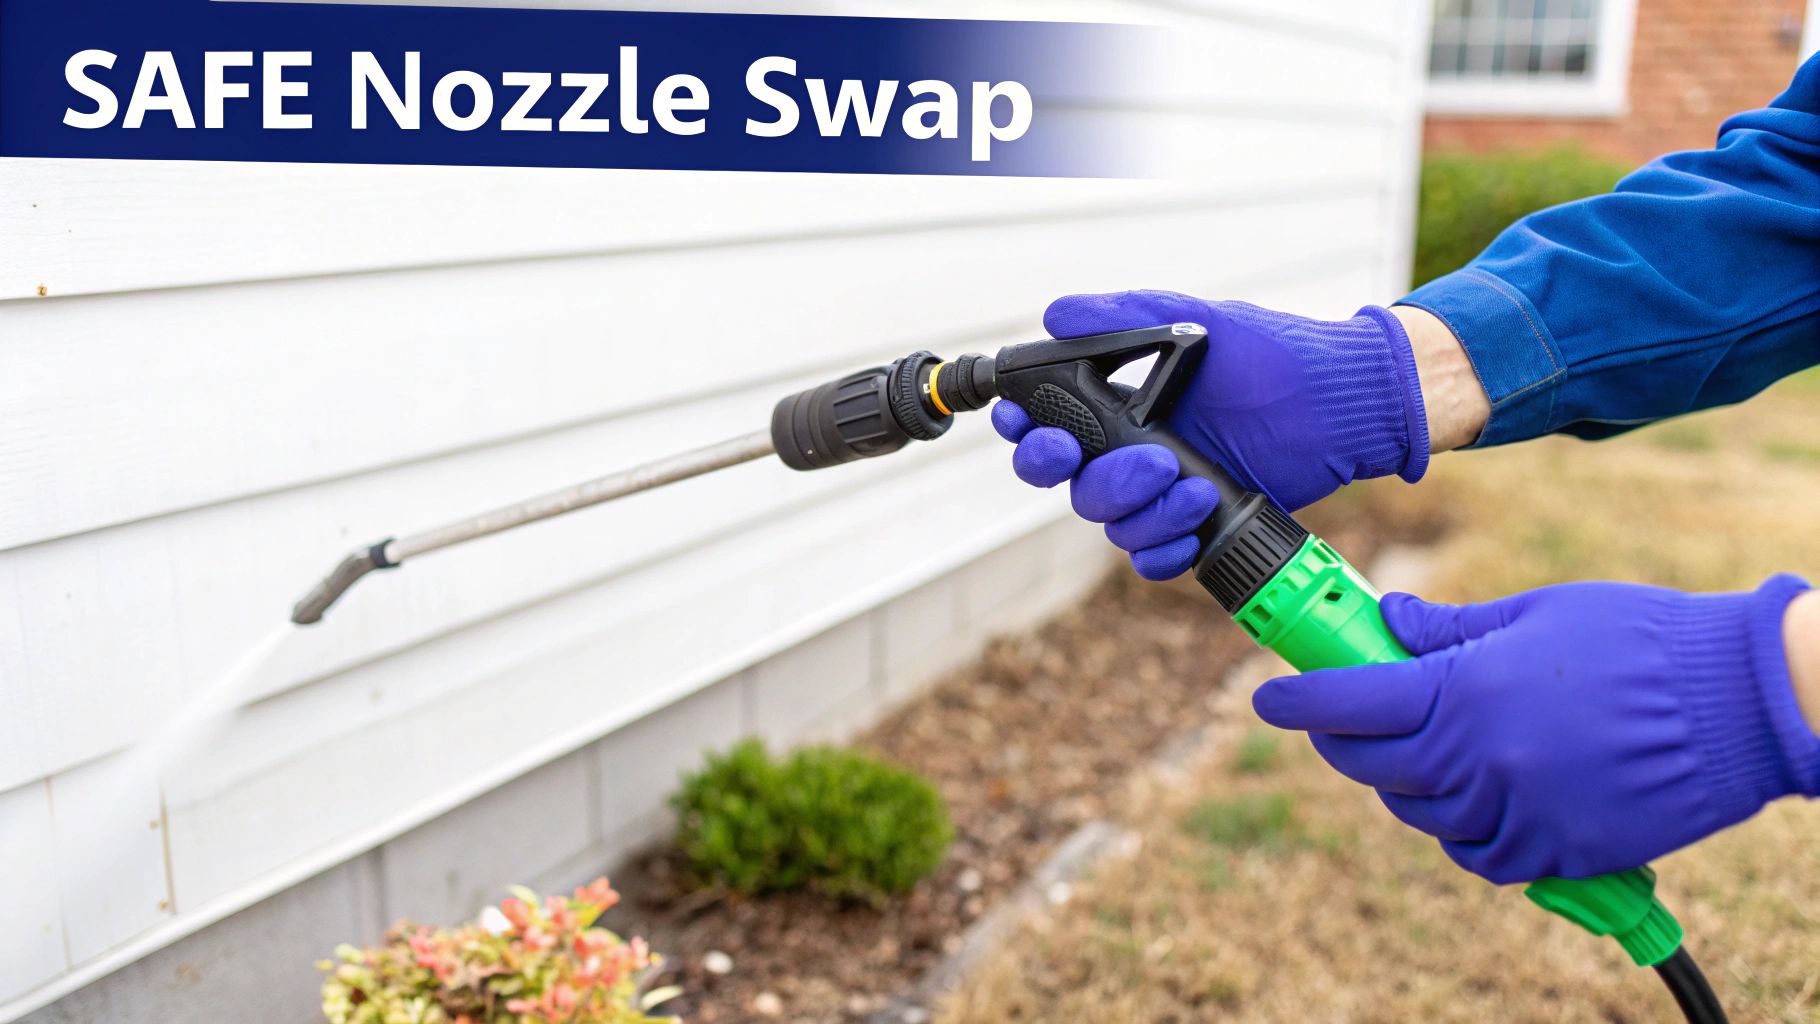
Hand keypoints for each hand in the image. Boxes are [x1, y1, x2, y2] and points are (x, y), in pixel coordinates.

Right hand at [993, 289, 1433, 578]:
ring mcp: (1162, 492)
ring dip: (1144, 508)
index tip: (1028, 423)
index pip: (1047, 423)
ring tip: (1193, 482)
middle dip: (1088, 475)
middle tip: (1141, 458)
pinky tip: (1193, 525)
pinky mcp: (1196, 526)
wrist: (1345, 403)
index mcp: (1119, 403)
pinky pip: (1152, 558)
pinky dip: (1162, 548)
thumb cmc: (1275, 354)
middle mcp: (1131, 450)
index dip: (1025, 430)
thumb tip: (1054, 313)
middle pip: (1069, 483)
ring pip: (1110, 522)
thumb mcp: (1197, 321)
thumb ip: (1125, 316)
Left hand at [1252, 576, 1819, 882]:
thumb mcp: (1534, 613)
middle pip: (1371, 766)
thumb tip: (1385, 622)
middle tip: (1340, 718)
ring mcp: (1517, 813)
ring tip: (1418, 748)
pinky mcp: (1558, 853)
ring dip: (1403, 783)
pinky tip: (1471, 796)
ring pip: (1420, 813)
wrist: (1744, 703)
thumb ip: (1448, 627)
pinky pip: (1478, 856)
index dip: (1300, 701)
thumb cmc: (1640, 638)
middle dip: (1341, 741)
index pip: (1350, 704)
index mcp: (1465, 689)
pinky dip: (1460, 831)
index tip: (1268, 698)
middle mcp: (1479, 759)